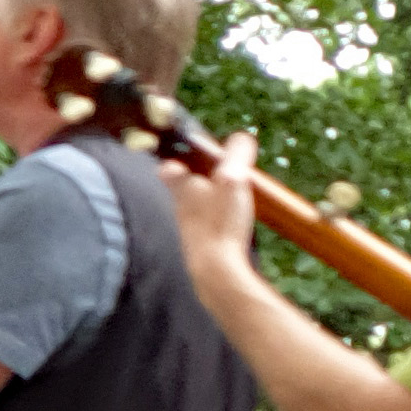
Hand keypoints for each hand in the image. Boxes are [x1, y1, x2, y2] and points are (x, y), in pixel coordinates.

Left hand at [158, 130, 264, 306]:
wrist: (216, 272)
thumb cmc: (219, 220)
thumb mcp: (232, 178)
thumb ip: (236, 154)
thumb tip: (242, 137)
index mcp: (181, 189)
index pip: (168, 169)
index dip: (175, 162)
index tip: (184, 157)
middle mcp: (181, 210)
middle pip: (183, 191)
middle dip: (198, 183)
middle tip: (218, 177)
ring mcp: (191, 233)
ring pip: (196, 211)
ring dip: (211, 204)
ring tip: (231, 201)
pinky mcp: (204, 250)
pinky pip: (209, 230)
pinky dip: (220, 224)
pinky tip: (235, 225)